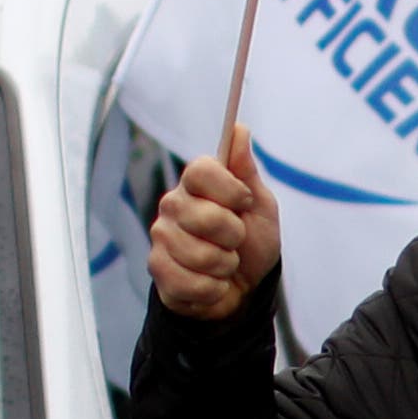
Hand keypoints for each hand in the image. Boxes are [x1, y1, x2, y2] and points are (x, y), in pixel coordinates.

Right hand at [148, 122, 280, 321]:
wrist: (244, 288)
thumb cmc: (252, 242)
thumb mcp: (260, 206)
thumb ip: (246, 171)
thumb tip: (240, 130)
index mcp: (197, 183)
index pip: (200, 170)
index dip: (229, 189)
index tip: (244, 202)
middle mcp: (173, 205)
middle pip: (204, 216)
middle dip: (234, 235)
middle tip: (235, 240)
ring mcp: (161, 238)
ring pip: (200, 254)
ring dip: (225, 265)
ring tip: (224, 263)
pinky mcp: (157, 270)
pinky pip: (190, 282)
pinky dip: (212, 288)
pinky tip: (212, 282)